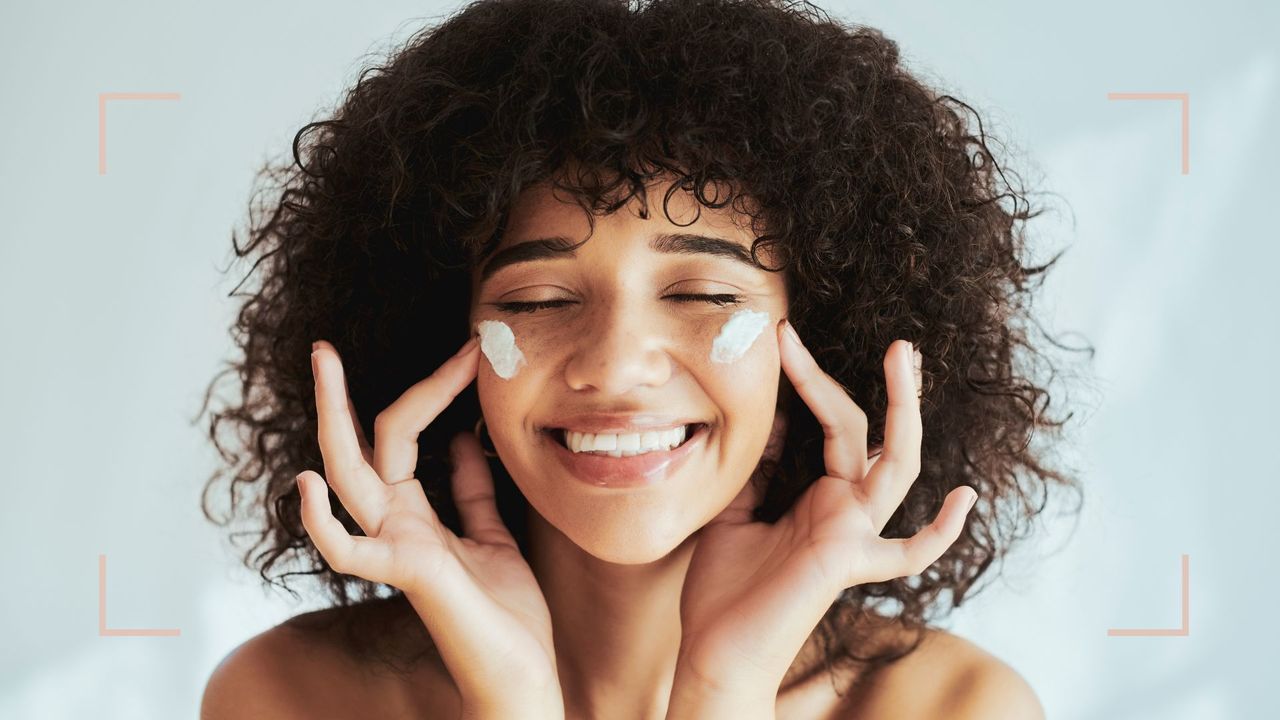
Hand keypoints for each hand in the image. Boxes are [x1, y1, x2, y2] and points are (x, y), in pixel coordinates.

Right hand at [299, 338, 562, 718]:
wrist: (522, 673)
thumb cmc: (506, 612)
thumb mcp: (492, 534)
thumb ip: (470, 492)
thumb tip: (462, 440)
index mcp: (414, 514)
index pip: (402, 436)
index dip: (429, 390)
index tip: (467, 350)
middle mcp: (395, 526)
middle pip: (359, 448)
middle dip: (342, 396)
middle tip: (324, 347)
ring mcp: (395, 547)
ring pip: (350, 478)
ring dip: (334, 423)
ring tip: (324, 369)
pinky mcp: (407, 574)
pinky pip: (349, 552)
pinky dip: (323, 521)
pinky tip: (309, 484)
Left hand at [670, 321, 975, 710]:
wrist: (714, 649)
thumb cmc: (724, 587)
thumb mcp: (734, 509)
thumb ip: (759, 467)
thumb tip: (773, 418)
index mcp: (819, 495)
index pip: (832, 424)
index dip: (811, 380)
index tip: (782, 337)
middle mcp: (845, 510)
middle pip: (866, 431)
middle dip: (877, 384)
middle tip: (892, 339)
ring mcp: (853, 534)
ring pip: (895, 465)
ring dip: (902, 411)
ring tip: (902, 357)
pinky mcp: (848, 561)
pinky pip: (908, 552)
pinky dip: (941, 531)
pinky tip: (964, 498)